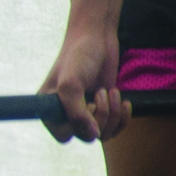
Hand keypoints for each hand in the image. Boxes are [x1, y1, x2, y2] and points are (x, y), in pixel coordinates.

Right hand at [43, 21, 126, 141]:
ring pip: (103, 134)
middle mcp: (66, 115)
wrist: (97, 39)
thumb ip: (77, 114)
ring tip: (111, 92)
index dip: (80, 125)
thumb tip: (93, 136)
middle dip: (101, 116)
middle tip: (101, 92)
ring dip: (113, 114)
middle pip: (87, 137)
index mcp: (50, 111)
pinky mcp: (103, 109)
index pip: (65, 136)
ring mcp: (86, 113)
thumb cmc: (79, 57)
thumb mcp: (71, 85)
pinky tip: (125, 101)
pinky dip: (123, 117)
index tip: (87, 103)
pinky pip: (115, 128)